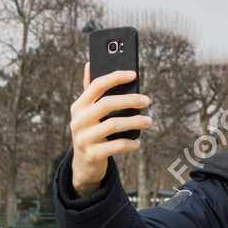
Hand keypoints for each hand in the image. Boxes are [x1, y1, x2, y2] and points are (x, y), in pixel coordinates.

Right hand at [69, 61, 152, 196]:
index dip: (116, 77)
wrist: (83, 164)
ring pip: (113, 125)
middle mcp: (78, 120)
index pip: (97, 85)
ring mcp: (83, 138)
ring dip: (135, 122)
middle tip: (147, 100)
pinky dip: (130, 143)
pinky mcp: (92, 155)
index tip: (134, 74)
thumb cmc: (91, 131)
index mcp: (78, 106)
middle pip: (107, 104)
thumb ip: (90, 90)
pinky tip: (138, 142)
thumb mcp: (87, 112)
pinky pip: (116, 146)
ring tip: (149, 121)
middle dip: (130, 100)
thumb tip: (90, 63)